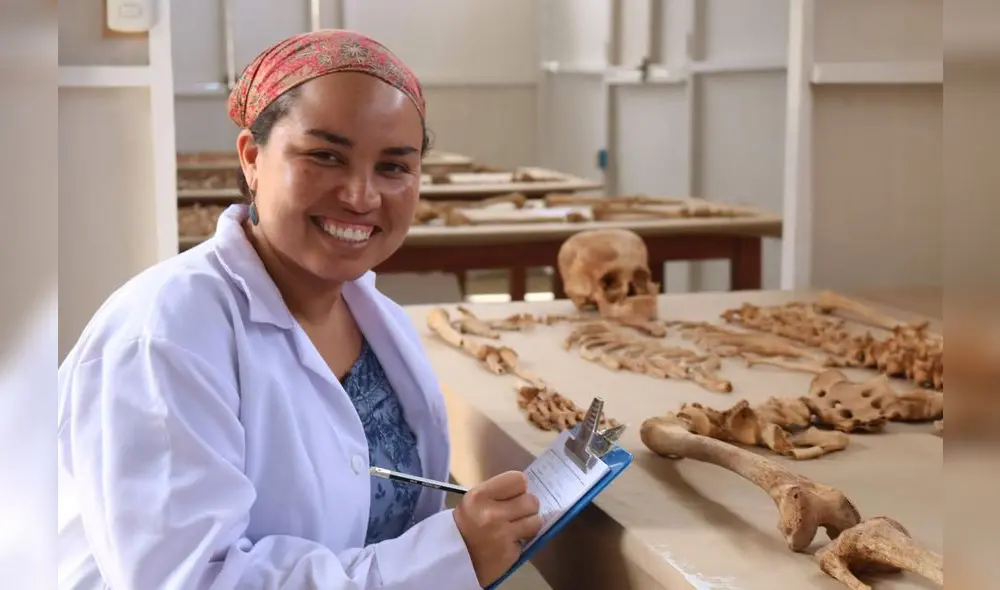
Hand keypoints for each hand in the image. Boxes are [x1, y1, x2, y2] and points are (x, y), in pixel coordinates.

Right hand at [453, 471, 541, 586]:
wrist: (452, 561)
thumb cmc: (465, 527)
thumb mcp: (473, 502)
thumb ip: (497, 493)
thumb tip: (525, 490)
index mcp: (479, 496)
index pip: (518, 480)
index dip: (519, 488)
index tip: (514, 495)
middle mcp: (491, 514)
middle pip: (531, 500)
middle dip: (527, 507)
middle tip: (517, 513)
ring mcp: (502, 535)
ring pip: (536, 520)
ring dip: (529, 524)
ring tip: (517, 528)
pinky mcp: (510, 553)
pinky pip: (530, 539)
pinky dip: (523, 541)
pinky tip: (510, 542)